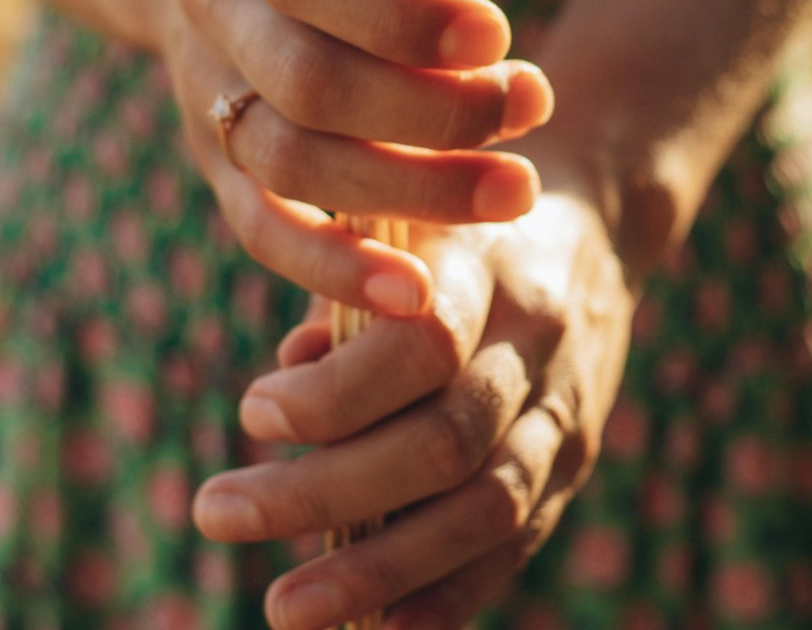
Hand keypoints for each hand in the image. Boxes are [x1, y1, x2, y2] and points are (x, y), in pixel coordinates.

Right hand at [156, 0, 553, 317]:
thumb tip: (472, 35)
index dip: (399, 12)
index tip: (496, 34)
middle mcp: (217, 11)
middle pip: (309, 83)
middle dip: (433, 111)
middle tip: (531, 108)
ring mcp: (208, 94)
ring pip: (293, 164)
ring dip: (413, 190)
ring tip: (514, 192)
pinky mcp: (216, 166)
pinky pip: (263, 231)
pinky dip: (337, 269)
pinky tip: (416, 293)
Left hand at [192, 190, 636, 629]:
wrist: (594, 225)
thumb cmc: (456, 226)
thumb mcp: (403, 222)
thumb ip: (346, 291)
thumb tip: (285, 377)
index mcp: (486, 267)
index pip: (422, 345)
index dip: (335, 393)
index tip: (253, 411)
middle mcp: (535, 343)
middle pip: (441, 441)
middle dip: (323, 492)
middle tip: (217, 510)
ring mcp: (564, 411)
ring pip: (482, 508)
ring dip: (378, 570)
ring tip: (285, 607)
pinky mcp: (575, 463)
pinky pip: (517, 543)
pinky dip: (451, 595)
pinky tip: (381, 629)